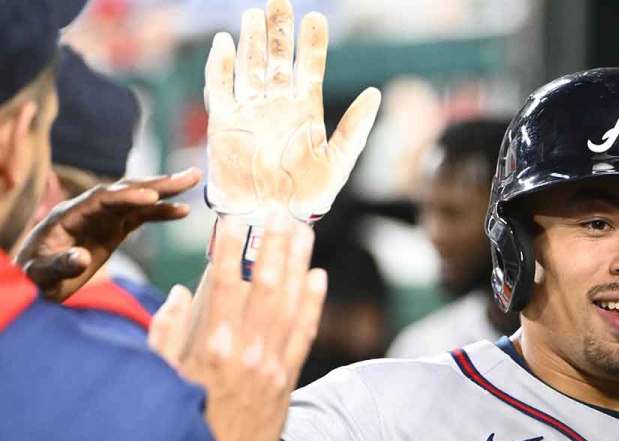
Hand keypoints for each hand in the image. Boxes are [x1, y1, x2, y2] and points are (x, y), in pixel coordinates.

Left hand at [13, 170, 200, 300]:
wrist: (35, 281)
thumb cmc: (34, 278)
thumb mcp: (41, 274)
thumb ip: (60, 264)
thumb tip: (82, 257)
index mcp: (69, 215)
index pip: (101, 200)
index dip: (126, 197)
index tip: (150, 197)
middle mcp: (88, 210)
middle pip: (125, 191)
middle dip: (156, 183)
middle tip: (188, 176)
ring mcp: (102, 218)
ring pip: (136, 199)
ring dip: (164, 190)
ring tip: (193, 180)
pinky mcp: (112, 230)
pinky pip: (140, 216)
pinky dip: (161, 211)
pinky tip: (183, 210)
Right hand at [149, 211, 325, 440]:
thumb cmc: (182, 420)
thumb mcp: (158, 375)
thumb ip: (165, 330)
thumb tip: (181, 292)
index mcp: (209, 345)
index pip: (224, 283)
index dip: (232, 248)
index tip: (236, 219)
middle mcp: (245, 350)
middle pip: (264, 285)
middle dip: (273, 244)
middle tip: (281, 212)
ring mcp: (271, 364)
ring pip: (289, 303)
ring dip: (298, 264)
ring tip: (304, 231)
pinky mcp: (288, 378)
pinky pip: (304, 333)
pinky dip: (313, 304)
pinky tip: (318, 277)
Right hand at [204, 0, 380, 221]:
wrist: (272, 218)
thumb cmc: (308, 197)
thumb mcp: (339, 162)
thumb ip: (355, 128)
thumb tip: (376, 93)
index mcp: (306, 111)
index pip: (309, 68)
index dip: (311, 44)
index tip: (316, 18)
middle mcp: (277, 105)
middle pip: (276, 58)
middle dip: (278, 30)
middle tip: (280, 1)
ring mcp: (250, 111)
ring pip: (249, 66)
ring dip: (251, 41)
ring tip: (255, 14)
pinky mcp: (224, 122)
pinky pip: (219, 87)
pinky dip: (220, 65)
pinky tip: (225, 43)